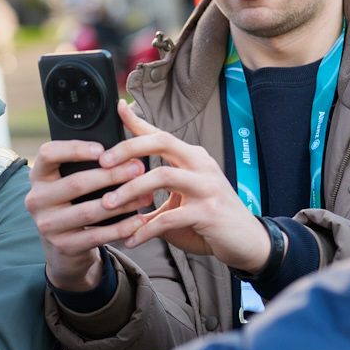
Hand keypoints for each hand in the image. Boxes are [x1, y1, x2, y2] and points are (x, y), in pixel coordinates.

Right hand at [25, 140, 148, 290]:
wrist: (63, 247)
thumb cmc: (73, 203)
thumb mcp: (68, 181)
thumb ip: (86, 162)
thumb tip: (121, 141)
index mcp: (38, 176)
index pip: (48, 154)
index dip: (75, 149)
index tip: (102, 149)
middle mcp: (37, 199)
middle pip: (76, 183)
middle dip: (111, 175)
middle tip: (138, 168)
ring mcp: (47, 225)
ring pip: (89, 211)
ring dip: (122, 202)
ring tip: (145, 194)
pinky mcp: (63, 246)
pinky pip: (97, 236)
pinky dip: (121, 228)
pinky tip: (138, 220)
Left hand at [100, 103, 270, 271]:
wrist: (247, 241)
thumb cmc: (210, 220)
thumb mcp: (180, 200)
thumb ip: (154, 194)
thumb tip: (118, 192)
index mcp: (193, 158)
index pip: (161, 134)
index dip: (139, 121)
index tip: (119, 107)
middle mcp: (201, 165)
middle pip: (162, 142)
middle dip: (128, 149)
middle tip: (103, 163)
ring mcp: (207, 187)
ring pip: (162, 176)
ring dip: (130, 190)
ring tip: (108, 204)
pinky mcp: (209, 212)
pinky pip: (169, 218)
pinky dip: (145, 229)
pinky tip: (131, 239)